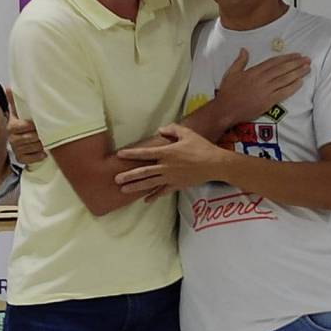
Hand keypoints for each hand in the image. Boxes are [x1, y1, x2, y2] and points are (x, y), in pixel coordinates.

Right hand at [6, 88, 45, 164]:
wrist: (21, 140)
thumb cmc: (23, 123)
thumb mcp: (19, 111)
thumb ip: (15, 100)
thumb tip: (9, 88)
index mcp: (12, 126)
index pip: (18, 127)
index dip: (29, 126)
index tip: (37, 123)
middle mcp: (12, 139)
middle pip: (28, 138)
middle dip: (39, 135)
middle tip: (48, 132)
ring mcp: (17, 150)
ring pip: (32, 148)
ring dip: (42, 144)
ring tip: (48, 141)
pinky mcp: (21, 159)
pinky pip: (32, 159)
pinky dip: (39, 155)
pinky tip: (44, 152)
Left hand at [115, 124, 230, 194]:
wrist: (215, 164)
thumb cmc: (201, 147)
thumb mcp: (187, 133)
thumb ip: (172, 130)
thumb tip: (160, 130)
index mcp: (167, 152)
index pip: (145, 153)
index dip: (131, 154)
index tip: (120, 155)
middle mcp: (166, 166)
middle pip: (144, 172)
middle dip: (129, 175)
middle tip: (116, 179)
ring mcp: (171, 178)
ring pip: (150, 183)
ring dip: (136, 187)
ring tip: (123, 190)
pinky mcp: (177, 185)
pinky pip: (163, 192)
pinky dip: (154, 196)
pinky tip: (145, 200)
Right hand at [215, 48, 310, 123]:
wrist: (226, 109)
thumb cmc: (227, 92)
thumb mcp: (231, 73)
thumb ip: (240, 61)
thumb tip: (244, 49)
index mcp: (254, 71)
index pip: (274, 62)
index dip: (286, 57)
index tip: (296, 55)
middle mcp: (261, 79)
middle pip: (282, 69)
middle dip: (296, 63)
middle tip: (307, 59)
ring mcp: (266, 90)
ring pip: (285, 79)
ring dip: (298, 73)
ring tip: (307, 68)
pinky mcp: (268, 101)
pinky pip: (283, 93)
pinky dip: (292, 87)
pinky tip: (300, 83)